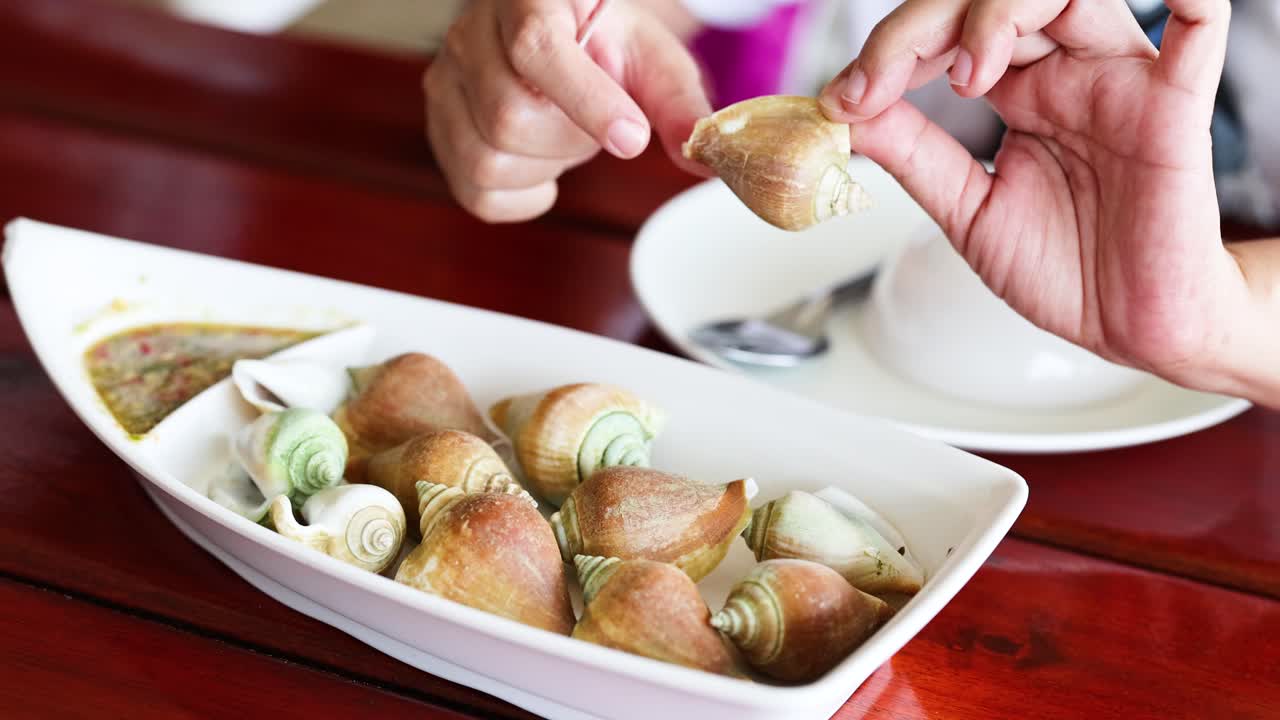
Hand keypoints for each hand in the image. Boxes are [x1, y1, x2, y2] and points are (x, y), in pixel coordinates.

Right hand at [424, 0, 710, 222]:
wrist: (562, 35)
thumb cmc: (606, 43)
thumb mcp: (653, 61)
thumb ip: (680, 106)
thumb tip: (704, 158)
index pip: (536, 47)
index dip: (586, 101)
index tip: (631, 139)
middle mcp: (472, 35)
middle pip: (508, 118)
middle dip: (570, 140)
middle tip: (597, 123)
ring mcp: (446, 83)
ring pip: (487, 159)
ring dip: (545, 167)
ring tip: (566, 136)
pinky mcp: (441, 128)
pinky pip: (475, 192)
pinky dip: (522, 197)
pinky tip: (544, 167)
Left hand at [817, 0, 1265, 396]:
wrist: (1131, 330)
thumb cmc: (1068, 271)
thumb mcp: (968, 209)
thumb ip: (914, 153)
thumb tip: (844, 110)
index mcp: (1022, 90)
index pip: (950, 32)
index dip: (890, 51)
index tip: (843, 100)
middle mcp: (1069, 72)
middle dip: (923, 28)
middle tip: (878, 81)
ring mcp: (1120, 81)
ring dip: (997, 14)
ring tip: (965, 74)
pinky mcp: (1174, 107)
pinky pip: (1199, 23)